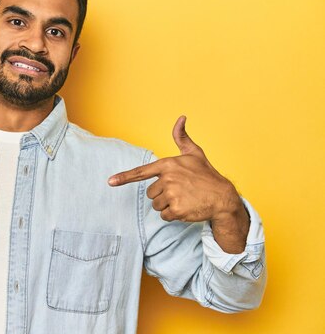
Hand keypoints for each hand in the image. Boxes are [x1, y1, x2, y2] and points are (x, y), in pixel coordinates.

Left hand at [108, 116, 245, 225]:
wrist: (223, 197)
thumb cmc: (206, 175)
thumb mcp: (194, 154)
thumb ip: (182, 138)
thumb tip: (181, 117)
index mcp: (168, 165)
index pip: (141, 172)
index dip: (124, 177)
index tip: (110, 181)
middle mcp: (168, 179)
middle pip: (151, 193)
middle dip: (162, 194)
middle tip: (180, 191)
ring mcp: (172, 194)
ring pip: (157, 205)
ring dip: (168, 205)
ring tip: (184, 198)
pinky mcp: (177, 209)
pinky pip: (164, 216)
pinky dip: (174, 215)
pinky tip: (186, 208)